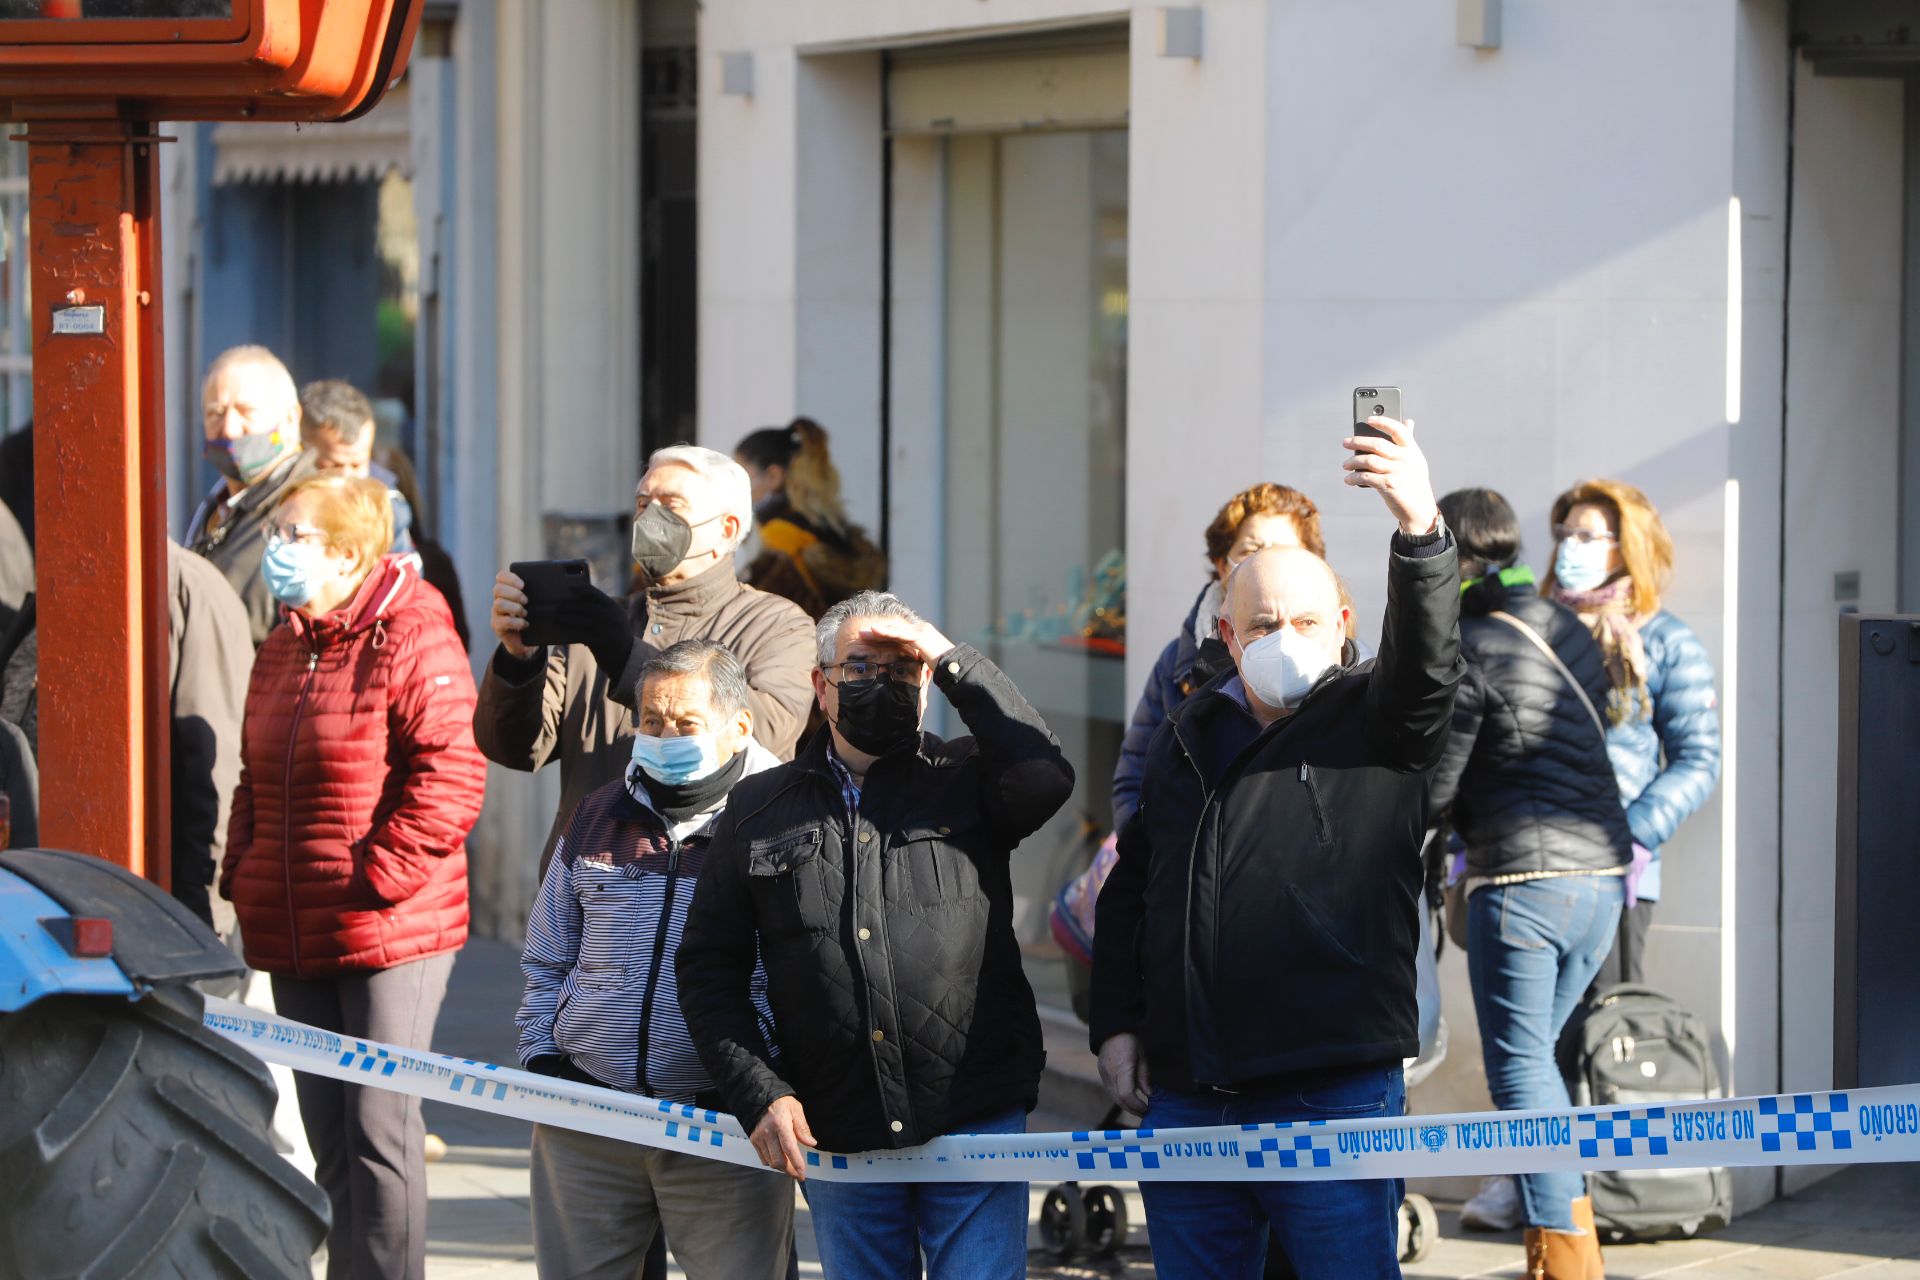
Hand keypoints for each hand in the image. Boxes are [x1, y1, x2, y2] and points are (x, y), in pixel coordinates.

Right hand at [491, 570, 533, 658]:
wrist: (525, 640)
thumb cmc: (531, 617)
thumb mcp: (534, 603)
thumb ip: (537, 593)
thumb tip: (553, 585)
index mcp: (507, 590)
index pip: (501, 577)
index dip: (510, 578)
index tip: (523, 585)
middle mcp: (499, 599)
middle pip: (498, 589)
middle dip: (514, 594)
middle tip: (526, 600)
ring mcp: (496, 613)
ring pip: (498, 604)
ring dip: (515, 608)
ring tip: (525, 613)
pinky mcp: (497, 626)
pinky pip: (504, 621)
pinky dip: (517, 622)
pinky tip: (525, 623)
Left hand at [554, 583, 637, 676]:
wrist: (626, 656)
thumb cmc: (615, 635)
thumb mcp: (614, 618)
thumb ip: (601, 609)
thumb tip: (577, 601)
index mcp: (614, 607)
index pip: (596, 593)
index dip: (582, 589)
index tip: (570, 588)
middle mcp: (611, 616)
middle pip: (586, 607)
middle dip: (571, 606)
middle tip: (559, 607)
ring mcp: (606, 628)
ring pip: (582, 620)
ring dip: (568, 618)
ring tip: (558, 618)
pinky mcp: (600, 641)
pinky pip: (581, 634)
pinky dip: (572, 632)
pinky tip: (564, 631)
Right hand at [751, 1095, 817, 1180]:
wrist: (759, 1098)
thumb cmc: (780, 1103)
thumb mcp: (796, 1109)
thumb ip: (803, 1127)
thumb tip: (811, 1143)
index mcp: (780, 1124)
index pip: (789, 1148)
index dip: (796, 1163)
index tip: (802, 1173)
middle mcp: (768, 1133)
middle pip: (778, 1160)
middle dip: (790, 1171)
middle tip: (799, 1174)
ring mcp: (759, 1138)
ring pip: (771, 1162)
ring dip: (782, 1168)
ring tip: (791, 1167)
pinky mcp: (754, 1141)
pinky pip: (763, 1158)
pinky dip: (772, 1162)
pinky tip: (780, 1158)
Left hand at [856, 617, 955, 668]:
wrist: (957, 669)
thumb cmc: (942, 671)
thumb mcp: (924, 665)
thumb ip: (913, 663)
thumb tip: (902, 672)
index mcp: (921, 636)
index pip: (898, 634)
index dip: (882, 636)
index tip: (867, 639)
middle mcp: (921, 629)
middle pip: (894, 629)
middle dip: (876, 631)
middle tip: (860, 633)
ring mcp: (921, 631)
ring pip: (895, 629)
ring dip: (878, 631)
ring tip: (863, 633)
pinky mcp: (921, 636)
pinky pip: (900, 633)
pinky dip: (886, 632)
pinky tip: (875, 632)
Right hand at [1097, 1033, 1151, 1114]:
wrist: (1111, 1030)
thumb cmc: (1130, 1041)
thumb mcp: (1142, 1056)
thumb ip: (1144, 1076)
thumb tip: (1149, 1094)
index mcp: (1122, 1069)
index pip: (1126, 1095)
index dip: (1137, 1105)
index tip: (1147, 1108)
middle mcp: (1110, 1075)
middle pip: (1119, 1100)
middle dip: (1132, 1109)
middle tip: (1144, 1113)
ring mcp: (1104, 1075)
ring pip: (1114, 1098)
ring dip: (1126, 1106)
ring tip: (1138, 1108)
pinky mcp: (1101, 1075)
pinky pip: (1110, 1091)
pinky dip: (1120, 1098)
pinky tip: (1129, 1099)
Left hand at [1342, 417, 1438, 536]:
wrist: (1420, 509)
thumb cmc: (1414, 481)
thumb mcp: (1416, 460)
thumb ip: (1408, 442)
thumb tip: (1408, 421)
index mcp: (1412, 450)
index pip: (1398, 429)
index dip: (1383, 421)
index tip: (1368, 419)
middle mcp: (1406, 459)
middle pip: (1377, 444)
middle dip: (1357, 442)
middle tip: (1345, 442)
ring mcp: (1398, 472)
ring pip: (1369, 460)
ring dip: (1353, 462)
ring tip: (1345, 464)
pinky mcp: (1389, 485)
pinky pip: (1366, 477)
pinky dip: (1354, 478)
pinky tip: (1348, 479)